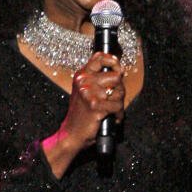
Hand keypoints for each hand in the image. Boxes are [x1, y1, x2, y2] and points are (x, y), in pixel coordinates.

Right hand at [42, 51, 124, 176]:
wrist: (71, 134)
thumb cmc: (80, 114)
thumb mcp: (85, 91)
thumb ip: (98, 80)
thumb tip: (119, 70)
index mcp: (81, 75)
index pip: (99, 57)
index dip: (113, 61)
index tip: (119, 68)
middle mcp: (84, 80)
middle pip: (116, 76)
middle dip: (120, 89)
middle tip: (113, 99)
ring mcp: (88, 92)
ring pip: (119, 91)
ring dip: (119, 103)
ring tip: (110, 110)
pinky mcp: (94, 105)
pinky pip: (117, 106)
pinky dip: (117, 114)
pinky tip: (110, 117)